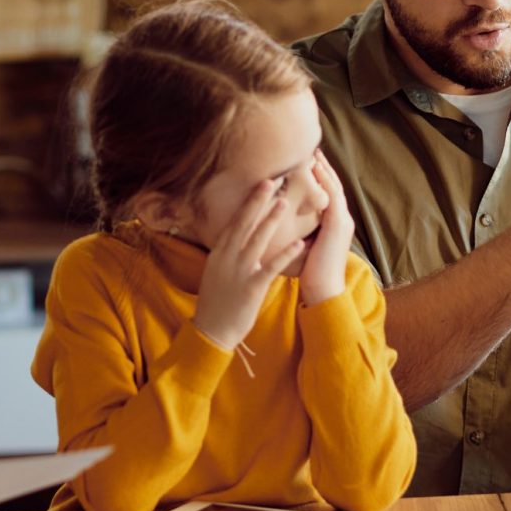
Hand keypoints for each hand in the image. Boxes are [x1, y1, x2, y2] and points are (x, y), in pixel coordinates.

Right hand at [192, 178, 305, 349]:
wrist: (211, 329)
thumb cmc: (216, 302)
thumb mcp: (216, 271)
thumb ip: (226, 254)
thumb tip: (236, 237)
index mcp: (219, 253)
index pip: (234, 221)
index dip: (247, 202)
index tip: (259, 185)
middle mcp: (227, 257)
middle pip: (244, 223)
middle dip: (257, 201)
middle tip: (271, 180)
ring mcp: (239, 271)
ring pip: (257, 240)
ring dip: (271, 220)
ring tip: (285, 202)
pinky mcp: (251, 287)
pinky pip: (271, 267)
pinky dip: (285, 254)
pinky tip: (299, 244)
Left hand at [298, 150, 354, 306]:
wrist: (323, 291)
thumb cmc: (312, 274)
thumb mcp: (306, 247)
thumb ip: (302, 232)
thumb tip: (286, 223)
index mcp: (334, 225)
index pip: (328, 194)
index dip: (320, 177)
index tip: (309, 161)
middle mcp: (341, 220)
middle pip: (334, 186)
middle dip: (324, 167)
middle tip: (314, 148)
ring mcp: (342, 221)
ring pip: (334, 187)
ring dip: (325, 169)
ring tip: (314, 152)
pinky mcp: (337, 226)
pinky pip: (332, 197)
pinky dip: (324, 181)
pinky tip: (315, 169)